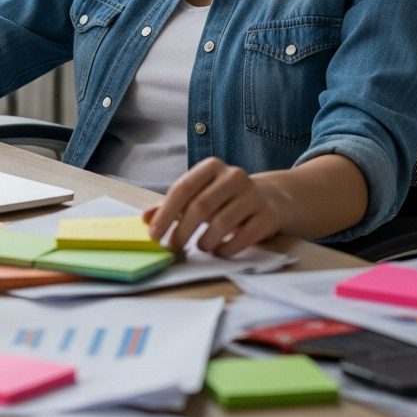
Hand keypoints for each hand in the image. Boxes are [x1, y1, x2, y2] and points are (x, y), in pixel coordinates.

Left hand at [143, 157, 281, 256]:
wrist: (271, 198)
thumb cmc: (224, 197)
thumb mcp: (198, 194)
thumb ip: (171, 205)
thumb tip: (145, 218)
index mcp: (212, 166)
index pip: (182, 188)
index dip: (165, 214)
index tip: (153, 235)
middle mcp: (234, 176)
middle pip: (201, 207)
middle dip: (182, 232)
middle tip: (172, 248)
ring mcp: (254, 195)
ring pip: (222, 224)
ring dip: (204, 242)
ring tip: (199, 246)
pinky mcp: (268, 215)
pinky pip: (243, 237)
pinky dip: (226, 248)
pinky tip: (219, 250)